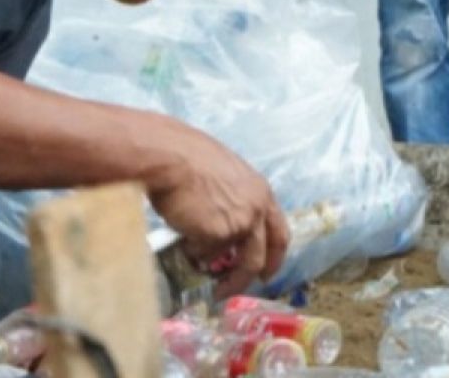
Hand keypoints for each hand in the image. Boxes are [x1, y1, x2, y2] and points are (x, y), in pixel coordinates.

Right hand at [148, 122, 289, 294]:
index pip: (278, 232)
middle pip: (259, 256)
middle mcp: (256, 209)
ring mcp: (239, 223)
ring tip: (195, 265)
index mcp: (261, 191)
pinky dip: (192, 251)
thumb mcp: (224, 176)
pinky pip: (204, 253)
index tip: (266, 271)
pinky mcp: (218, 235)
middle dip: (246, 278)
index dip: (274, 255)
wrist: (170, 157)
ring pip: (229, 259)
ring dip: (213, 267)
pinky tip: (181, 237)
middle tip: (231, 290)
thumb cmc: (188, 159)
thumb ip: (233, 200)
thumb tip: (225, 222)